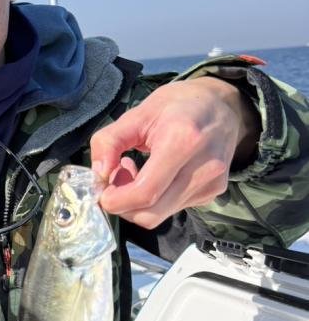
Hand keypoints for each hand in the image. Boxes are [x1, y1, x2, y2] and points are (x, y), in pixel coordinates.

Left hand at [90, 78, 258, 228]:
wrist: (221, 105)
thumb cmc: (177, 106)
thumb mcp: (137, 114)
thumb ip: (109, 141)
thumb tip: (99, 173)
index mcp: (183, 141)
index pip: (145, 192)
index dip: (116, 200)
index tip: (102, 189)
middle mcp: (203, 167)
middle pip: (151, 213)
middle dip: (123, 205)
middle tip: (116, 180)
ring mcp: (211, 183)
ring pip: (161, 215)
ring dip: (138, 203)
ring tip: (137, 173)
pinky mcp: (214, 192)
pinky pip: (174, 208)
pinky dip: (156, 199)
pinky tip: (156, 176)